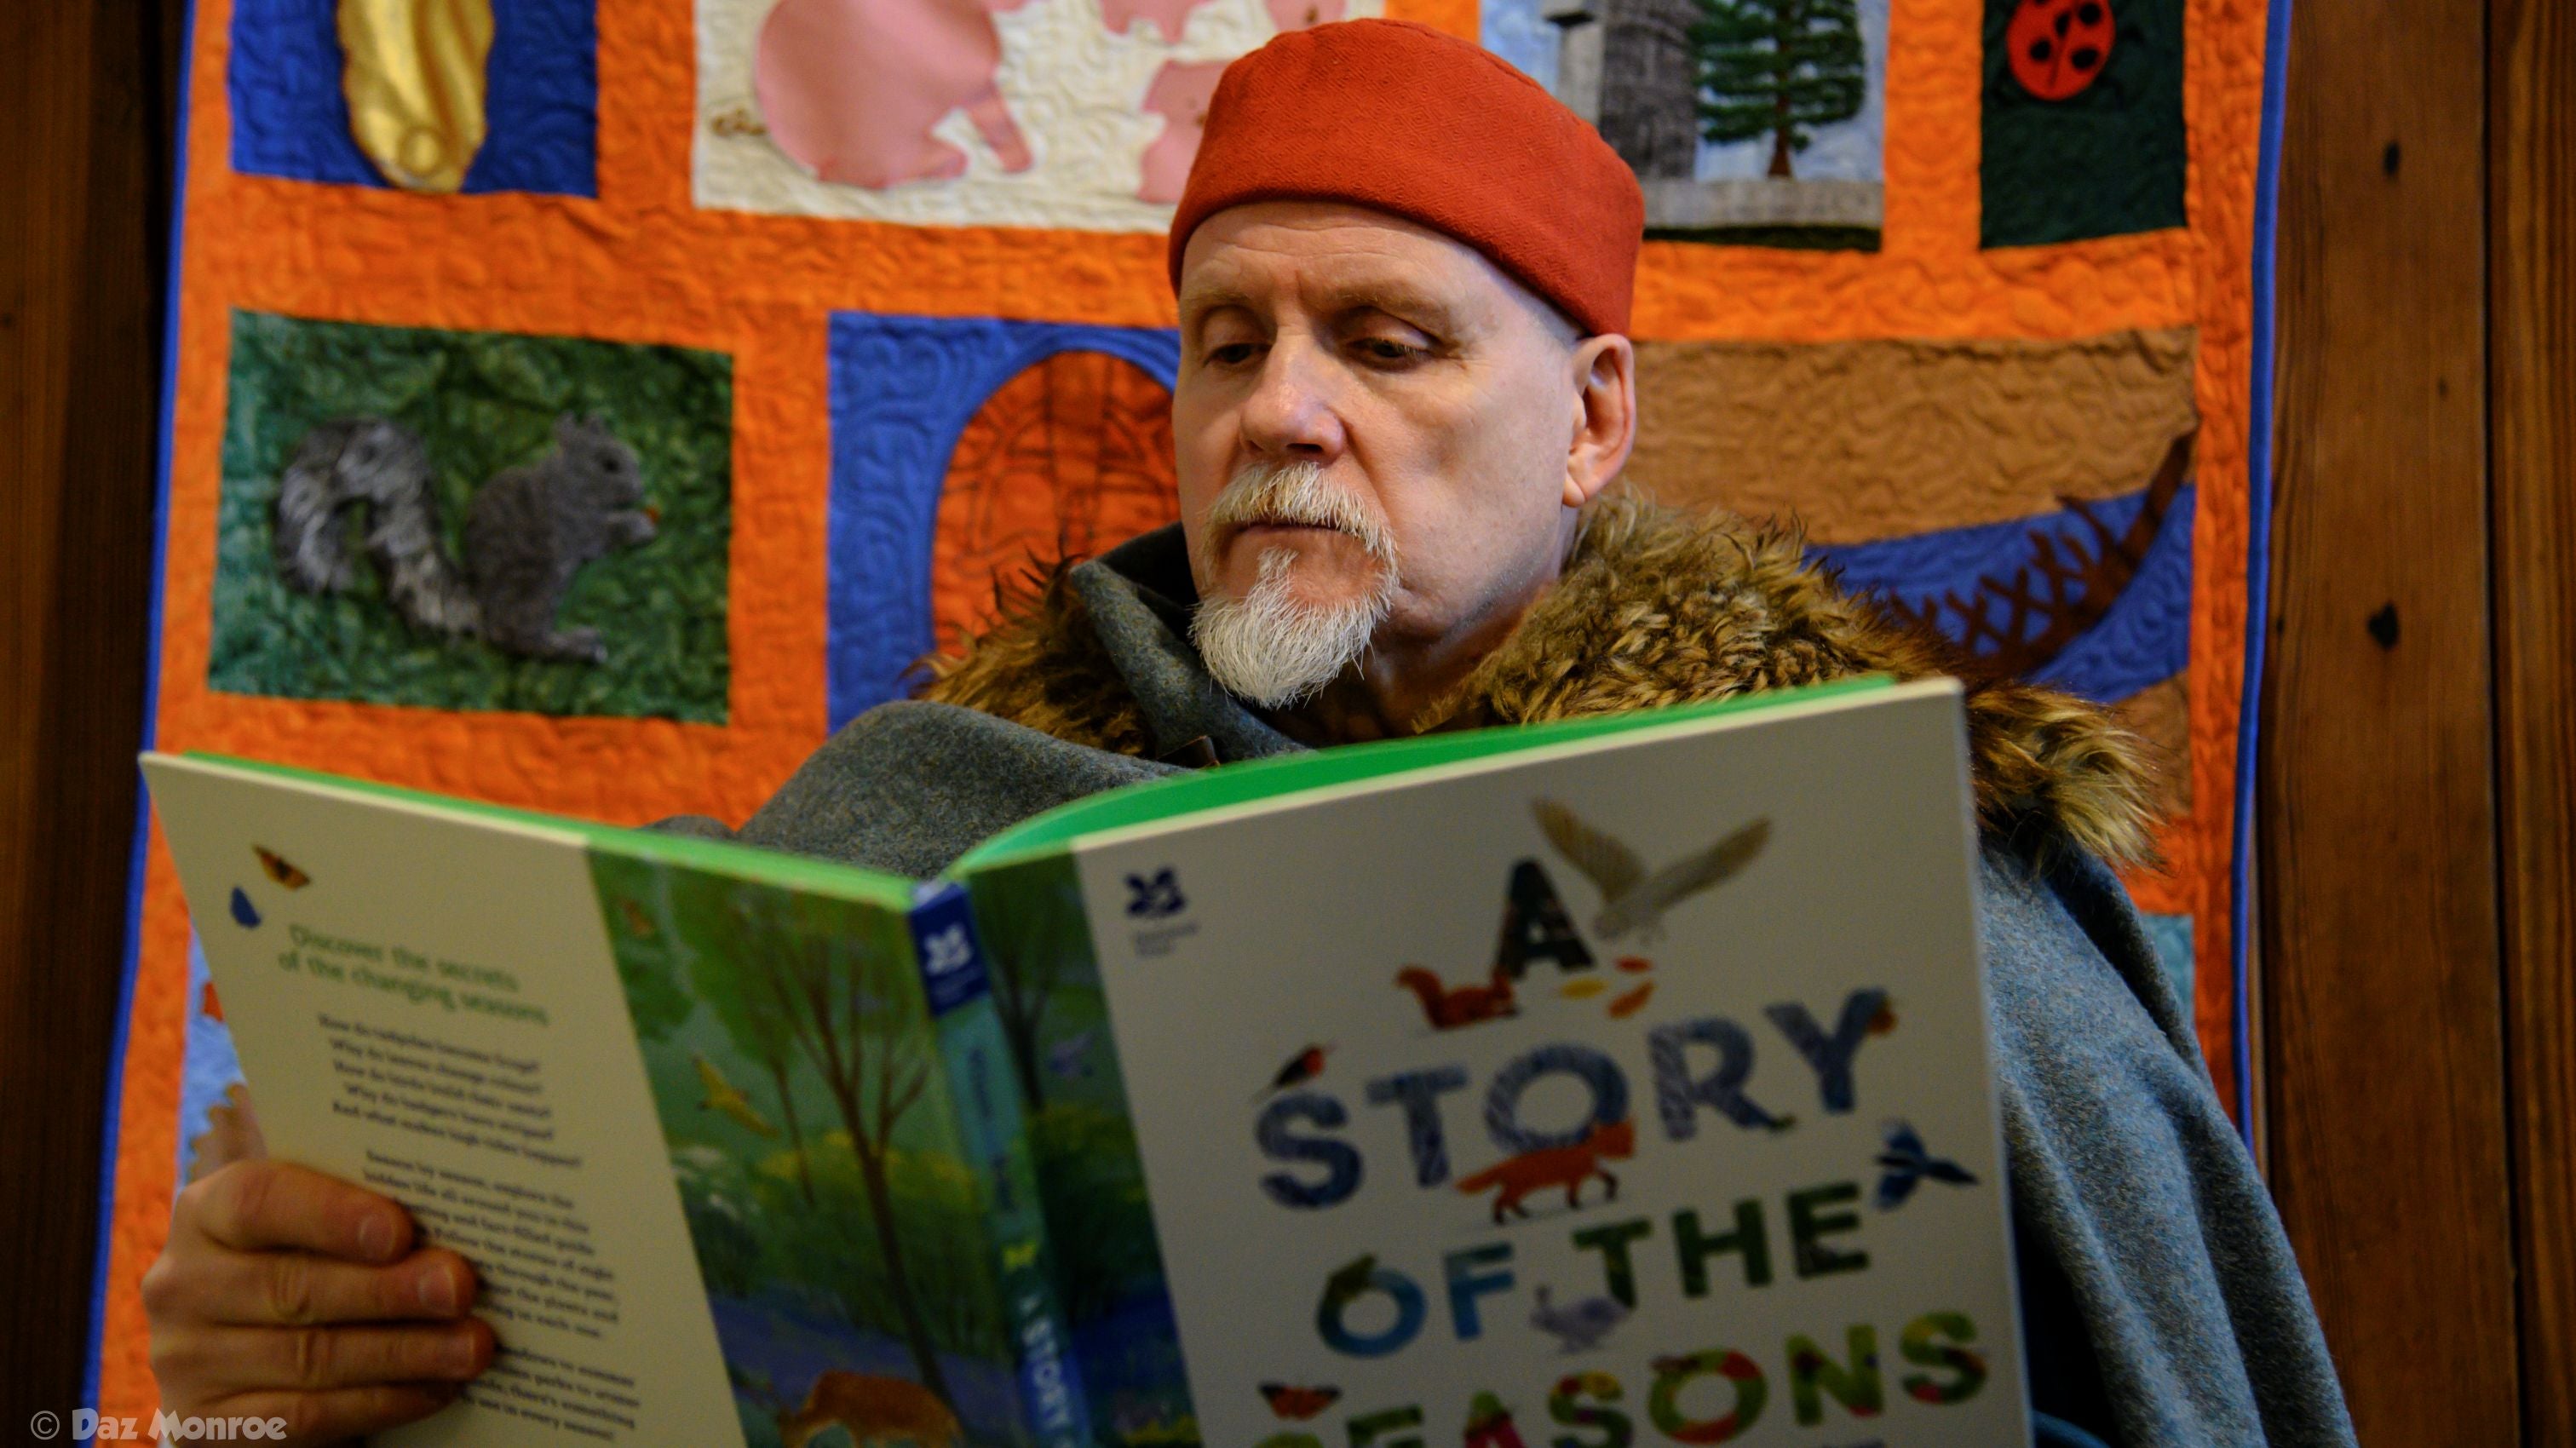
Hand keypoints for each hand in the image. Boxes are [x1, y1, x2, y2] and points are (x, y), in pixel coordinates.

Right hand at [143, 1159, 492, 1444]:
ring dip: (403, 1352)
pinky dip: (381, 1401)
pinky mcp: (202, 1426)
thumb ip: (360, 1215)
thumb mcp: (311, 1232)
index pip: (258, 1201)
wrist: (243, 1361)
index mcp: (205, 1212)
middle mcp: (181, 1284)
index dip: (331, 1214)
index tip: (400, 1230)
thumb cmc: (302, 1266)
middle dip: (389, 1289)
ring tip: (472, 1344)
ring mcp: (185, 1360)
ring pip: (309, 1356)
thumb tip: (459, 1216)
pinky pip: (305, 1416)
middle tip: (460, 1287)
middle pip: (293, 1285)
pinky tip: (436, 1387)